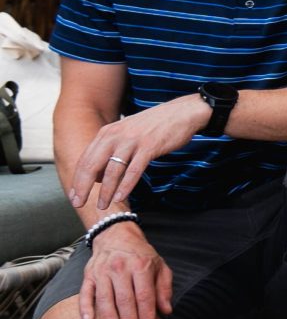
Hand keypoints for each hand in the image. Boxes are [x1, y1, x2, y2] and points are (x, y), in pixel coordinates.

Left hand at [68, 95, 209, 212]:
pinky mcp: (149, 147)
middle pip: (92, 165)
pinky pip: (134, 170)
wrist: (181, 112)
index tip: (74, 196)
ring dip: (106, 191)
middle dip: (83, 187)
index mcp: (107, 133)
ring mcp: (132, 141)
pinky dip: (126, 185)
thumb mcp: (126, 133)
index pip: (85, 160)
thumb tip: (98, 176)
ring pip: (113, 170)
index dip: (77, 180)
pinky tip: (121, 197)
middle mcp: (115, 136)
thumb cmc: (154, 126)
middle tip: (79, 203)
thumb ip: (110, 151)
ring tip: (103, 206)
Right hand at [79, 221, 173, 318]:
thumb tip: (167, 310)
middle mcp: (120, 268)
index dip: (146, 313)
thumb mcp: (159, 266)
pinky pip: (85, 292)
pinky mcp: (89, 275)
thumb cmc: (141, 255)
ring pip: (104, 298)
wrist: (116, 235)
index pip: (144, 295)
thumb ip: (164, 288)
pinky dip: (85, 307)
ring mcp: (102, 271)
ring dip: (109, 317)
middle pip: (124, 299)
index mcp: (141, 266)